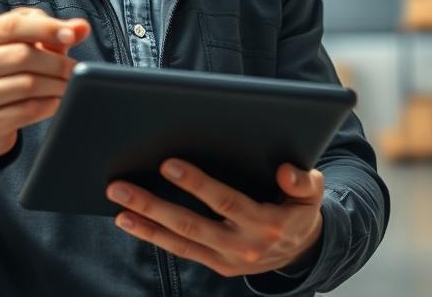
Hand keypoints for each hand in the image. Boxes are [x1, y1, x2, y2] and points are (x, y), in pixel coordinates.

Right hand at [0, 7, 88, 174]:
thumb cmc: (5, 72)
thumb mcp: (22, 44)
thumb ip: (50, 31)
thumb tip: (82, 27)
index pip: (11, 25)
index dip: (46, 28)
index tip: (72, 35)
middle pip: (23, 55)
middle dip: (57, 61)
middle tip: (76, 69)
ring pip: (28, 84)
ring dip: (58, 84)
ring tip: (71, 84)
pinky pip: (28, 110)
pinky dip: (50, 104)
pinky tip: (58, 101)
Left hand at [107, 161, 325, 277]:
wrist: (303, 249)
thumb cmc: (300, 208)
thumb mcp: (313, 192)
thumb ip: (303, 181)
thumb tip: (285, 171)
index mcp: (267, 223)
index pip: (225, 201)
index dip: (196, 184)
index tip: (168, 165)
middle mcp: (244, 246)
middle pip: (191, 224)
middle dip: (153, 205)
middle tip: (121, 187)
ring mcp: (228, 260)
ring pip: (180, 241)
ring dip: (146, 223)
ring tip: (118, 205)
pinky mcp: (217, 266)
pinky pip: (182, 251)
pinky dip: (154, 236)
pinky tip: (131, 221)